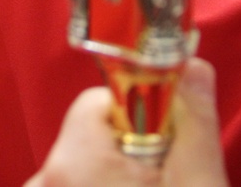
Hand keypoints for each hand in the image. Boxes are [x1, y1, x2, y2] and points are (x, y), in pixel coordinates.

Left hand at [25, 58, 227, 186]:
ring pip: (80, 160)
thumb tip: (191, 66)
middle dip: (123, 146)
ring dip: (106, 172)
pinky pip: (67, 181)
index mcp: (73, 163)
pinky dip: (91, 183)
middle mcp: (44, 179)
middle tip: (153, 179)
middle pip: (86, 132)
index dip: (135, 114)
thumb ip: (191, 122)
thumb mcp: (196, 182)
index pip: (94, 102)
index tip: (157, 141)